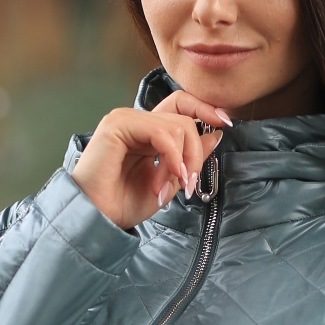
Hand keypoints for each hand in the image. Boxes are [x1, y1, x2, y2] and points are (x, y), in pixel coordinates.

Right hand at [69, 89, 230, 228]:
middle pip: (184, 117)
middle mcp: (136, 121)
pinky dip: (172, 157)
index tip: (226, 124)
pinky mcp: (117, 124)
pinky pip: (161, 132)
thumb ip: (190, 156)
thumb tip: (215, 133)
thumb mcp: (170, 180)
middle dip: (196, 152)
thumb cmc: (124, 204)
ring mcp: (126, 120)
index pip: (180, 105)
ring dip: (183, 161)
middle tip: (190, 183)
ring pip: (177, 125)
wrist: (98, 219)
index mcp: (147, 132)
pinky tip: (166, 179)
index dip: (204, 109)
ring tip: (174, 187)